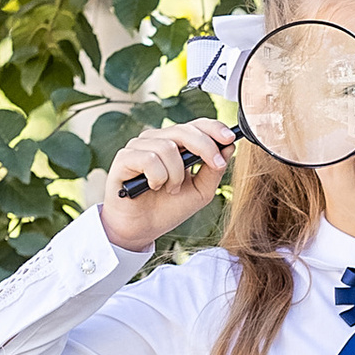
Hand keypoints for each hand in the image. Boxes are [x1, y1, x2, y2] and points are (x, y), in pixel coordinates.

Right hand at [99, 119, 234, 253]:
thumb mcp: (200, 191)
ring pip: (168, 147)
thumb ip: (214, 171)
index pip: (196, 125)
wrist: (142, 229)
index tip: (230, 139)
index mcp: (175, 143)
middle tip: (216, 165)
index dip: (214, 128)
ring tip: (171, 189)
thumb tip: (230, 147)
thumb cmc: (168, 208)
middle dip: (205, 147)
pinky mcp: (124, 158)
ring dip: (176, 174)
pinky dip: (158, 177)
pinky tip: (153, 187)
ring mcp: (139, 147)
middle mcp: (157, 140)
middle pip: (184, 130)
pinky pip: (149, 159)